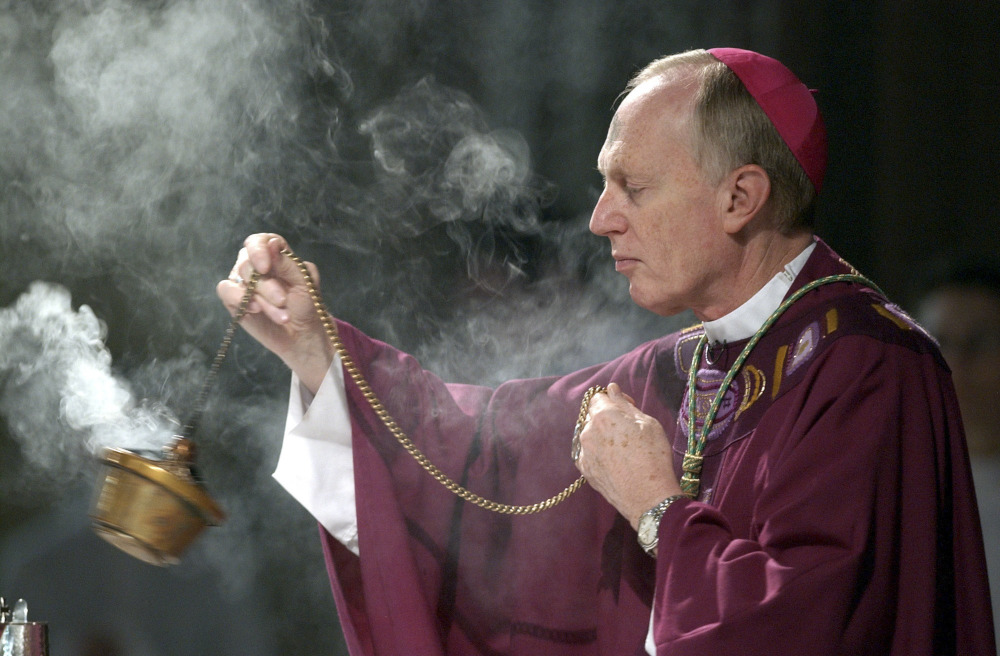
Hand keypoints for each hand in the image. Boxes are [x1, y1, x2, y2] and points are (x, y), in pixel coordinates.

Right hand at [216, 233, 333, 392]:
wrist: (301, 334)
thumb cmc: (306, 305)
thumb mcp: (305, 284)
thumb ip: (288, 264)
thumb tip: (272, 243)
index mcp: (275, 255)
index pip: (259, 241)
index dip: (258, 250)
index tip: (265, 267)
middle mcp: (256, 265)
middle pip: (248, 263)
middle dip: (266, 286)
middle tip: (283, 301)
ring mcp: (243, 281)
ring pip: (239, 278)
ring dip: (259, 298)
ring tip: (280, 315)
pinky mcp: (234, 299)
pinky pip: (225, 290)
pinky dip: (238, 298)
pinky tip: (256, 310)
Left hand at [574, 383, 682, 528]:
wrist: (648, 497)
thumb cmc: (653, 456)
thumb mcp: (647, 423)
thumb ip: (625, 405)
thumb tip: (612, 389)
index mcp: (603, 415)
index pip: (598, 397)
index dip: (613, 400)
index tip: (627, 409)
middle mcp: (588, 431)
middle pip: (592, 415)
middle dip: (606, 417)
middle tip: (627, 430)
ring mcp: (584, 452)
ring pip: (590, 435)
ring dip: (602, 436)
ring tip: (622, 449)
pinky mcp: (585, 470)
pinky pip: (588, 453)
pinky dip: (598, 452)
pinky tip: (614, 461)